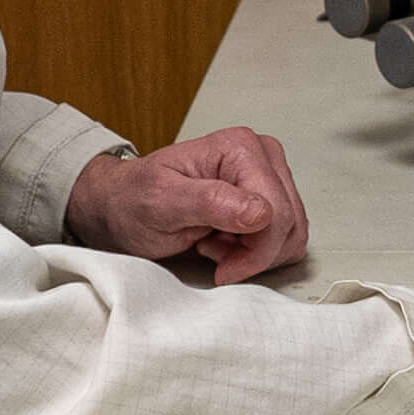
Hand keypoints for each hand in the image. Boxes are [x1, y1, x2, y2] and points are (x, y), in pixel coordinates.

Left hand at [65, 128, 310, 284]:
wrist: (121, 206)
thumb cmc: (134, 201)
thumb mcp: (161, 202)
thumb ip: (210, 203)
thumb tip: (260, 212)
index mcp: (240, 148)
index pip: (276, 213)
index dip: (253, 251)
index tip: (220, 267)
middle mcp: (262, 155)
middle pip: (290, 224)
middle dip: (253, 252)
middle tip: (211, 250)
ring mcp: (269, 175)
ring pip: (292, 234)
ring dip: (254, 252)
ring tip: (214, 242)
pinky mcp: (270, 196)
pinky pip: (285, 237)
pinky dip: (257, 251)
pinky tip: (226, 242)